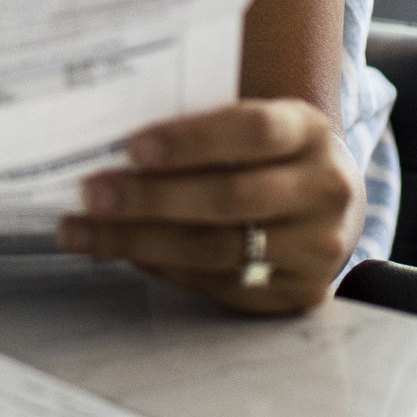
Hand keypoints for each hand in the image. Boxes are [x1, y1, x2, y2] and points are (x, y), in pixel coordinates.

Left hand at [58, 99, 362, 313]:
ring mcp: (316, 248)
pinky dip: (164, 267)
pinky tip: (126, 252)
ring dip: (142, 241)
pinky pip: (219, 284)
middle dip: (151, 198)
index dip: (191, 140)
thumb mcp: (256, 123)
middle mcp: (323, 190)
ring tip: (85, 231)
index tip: (132, 147)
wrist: (330, 204)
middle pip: (231, 198)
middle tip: (92, 194)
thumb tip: (114, 146)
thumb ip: (204, 127)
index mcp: (310, 132)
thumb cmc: (273, 154)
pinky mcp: (298, 293)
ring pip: (218, 249)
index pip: (253, 131)